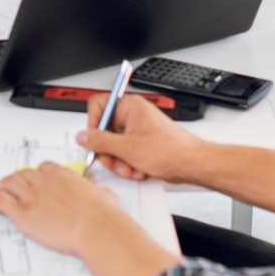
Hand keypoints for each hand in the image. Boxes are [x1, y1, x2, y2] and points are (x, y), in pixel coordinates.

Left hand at [0, 162, 123, 257]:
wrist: (96, 228)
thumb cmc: (102, 216)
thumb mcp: (105, 196)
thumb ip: (99, 193)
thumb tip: (103, 196)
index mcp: (62, 176)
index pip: (42, 168)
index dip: (36, 175)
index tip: (35, 180)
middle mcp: (44, 182)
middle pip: (23, 174)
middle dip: (17, 180)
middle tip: (14, 186)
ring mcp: (32, 196)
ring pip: (8, 184)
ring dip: (2, 188)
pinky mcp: (23, 213)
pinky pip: (1, 201)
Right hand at [77, 93, 204, 183]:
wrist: (191, 164)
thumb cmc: (171, 150)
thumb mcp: (128, 148)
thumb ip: (101, 142)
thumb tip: (83, 137)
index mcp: (129, 106)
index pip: (99, 106)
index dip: (93, 124)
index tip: (94, 140)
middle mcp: (132, 115)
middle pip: (104, 130)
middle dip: (109, 151)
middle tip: (114, 161)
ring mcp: (136, 130)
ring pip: (113, 145)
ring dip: (119, 161)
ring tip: (130, 168)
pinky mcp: (140, 143)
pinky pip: (123, 153)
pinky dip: (127, 164)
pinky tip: (137, 170)